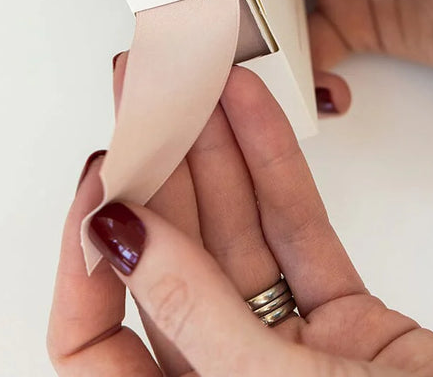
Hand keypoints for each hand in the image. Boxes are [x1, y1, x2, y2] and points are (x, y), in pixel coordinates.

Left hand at [48, 67, 432, 375]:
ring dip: (215, 153)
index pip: (93, 346)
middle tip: (142, 97)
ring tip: (194, 83)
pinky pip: (298, 232)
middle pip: (169, 266)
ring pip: (234, 236)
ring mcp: (289, 352)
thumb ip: (197, 317)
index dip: (83, 260)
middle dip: (153, 173)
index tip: (101, 182)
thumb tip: (121, 242)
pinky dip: (277, 168)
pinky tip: (254, 113)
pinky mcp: (348, 321)